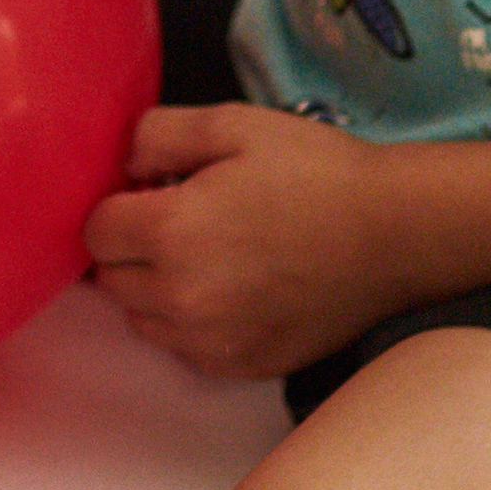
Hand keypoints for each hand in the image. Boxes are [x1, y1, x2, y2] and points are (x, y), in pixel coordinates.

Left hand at [79, 102, 409, 380]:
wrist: (395, 234)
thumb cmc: (316, 173)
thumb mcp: (231, 123)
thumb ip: (157, 135)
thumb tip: (125, 168)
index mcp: (172, 233)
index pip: (95, 232)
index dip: (118, 205)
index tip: (153, 193)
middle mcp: (182, 298)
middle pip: (111, 279)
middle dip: (131, 247)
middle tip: (181, 219)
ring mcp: (213, 341)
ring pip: (143, 319)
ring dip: (156, 288)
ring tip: (210, 254)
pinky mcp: (244, 366)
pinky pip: (185, 348)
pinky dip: (192, 322)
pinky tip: (233, 287)